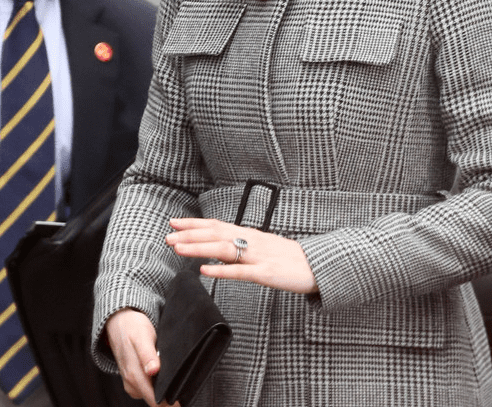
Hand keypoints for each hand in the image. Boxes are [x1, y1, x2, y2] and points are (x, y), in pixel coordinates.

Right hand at [105, 308, 178, 406]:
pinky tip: (166, 375)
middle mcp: (132, 384)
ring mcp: (132, 383)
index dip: (171, 402)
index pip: (155, 401)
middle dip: (170, 397)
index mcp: (135, 376)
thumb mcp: (142, 337)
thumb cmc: (133, 328)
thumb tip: (153, 371)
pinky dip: (159, 385)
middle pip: (155, 401)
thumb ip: (147, 355)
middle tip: (186, 389)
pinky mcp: (134, 380)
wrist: (119, 323)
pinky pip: (149, 388)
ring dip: (165, 391)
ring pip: (152, 395)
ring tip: (178, 380)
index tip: (184, 398)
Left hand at [166, 218, 318, 294]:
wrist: (318, 265)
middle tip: (168, 236)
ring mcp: (259, 256)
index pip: (217, 225)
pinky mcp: (267, 273)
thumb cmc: (290, 258)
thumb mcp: (265, 247)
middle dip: (190, 235)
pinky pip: (241, 272)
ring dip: (199, 248)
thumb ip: (244, 246)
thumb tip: (222, 245)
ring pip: (224, 249)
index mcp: (250, 235)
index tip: (174, 222)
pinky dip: (221, 271)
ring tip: (178, 249)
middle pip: (216, 234)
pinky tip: (205, 272)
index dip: (194, 224)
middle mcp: (252, 241)